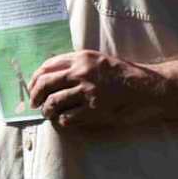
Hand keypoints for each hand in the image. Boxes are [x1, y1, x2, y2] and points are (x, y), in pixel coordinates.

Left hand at [28, 50, 167, 127]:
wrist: (145, 86)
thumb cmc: (121, 73)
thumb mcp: (97, 60)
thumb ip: (75, 63)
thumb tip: (49, 75)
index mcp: (81, 58)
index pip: (47, 66)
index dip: (35, 79)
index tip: (32, 87)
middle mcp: (81, 72)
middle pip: (45, 83)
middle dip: (35, 95)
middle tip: (34, 103)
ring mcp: (88, 91)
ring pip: (54, 102)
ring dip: (47, 110)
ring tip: (48, 113)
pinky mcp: (95, 109)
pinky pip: (68, 117)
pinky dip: (61, 120)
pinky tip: (63, 120)